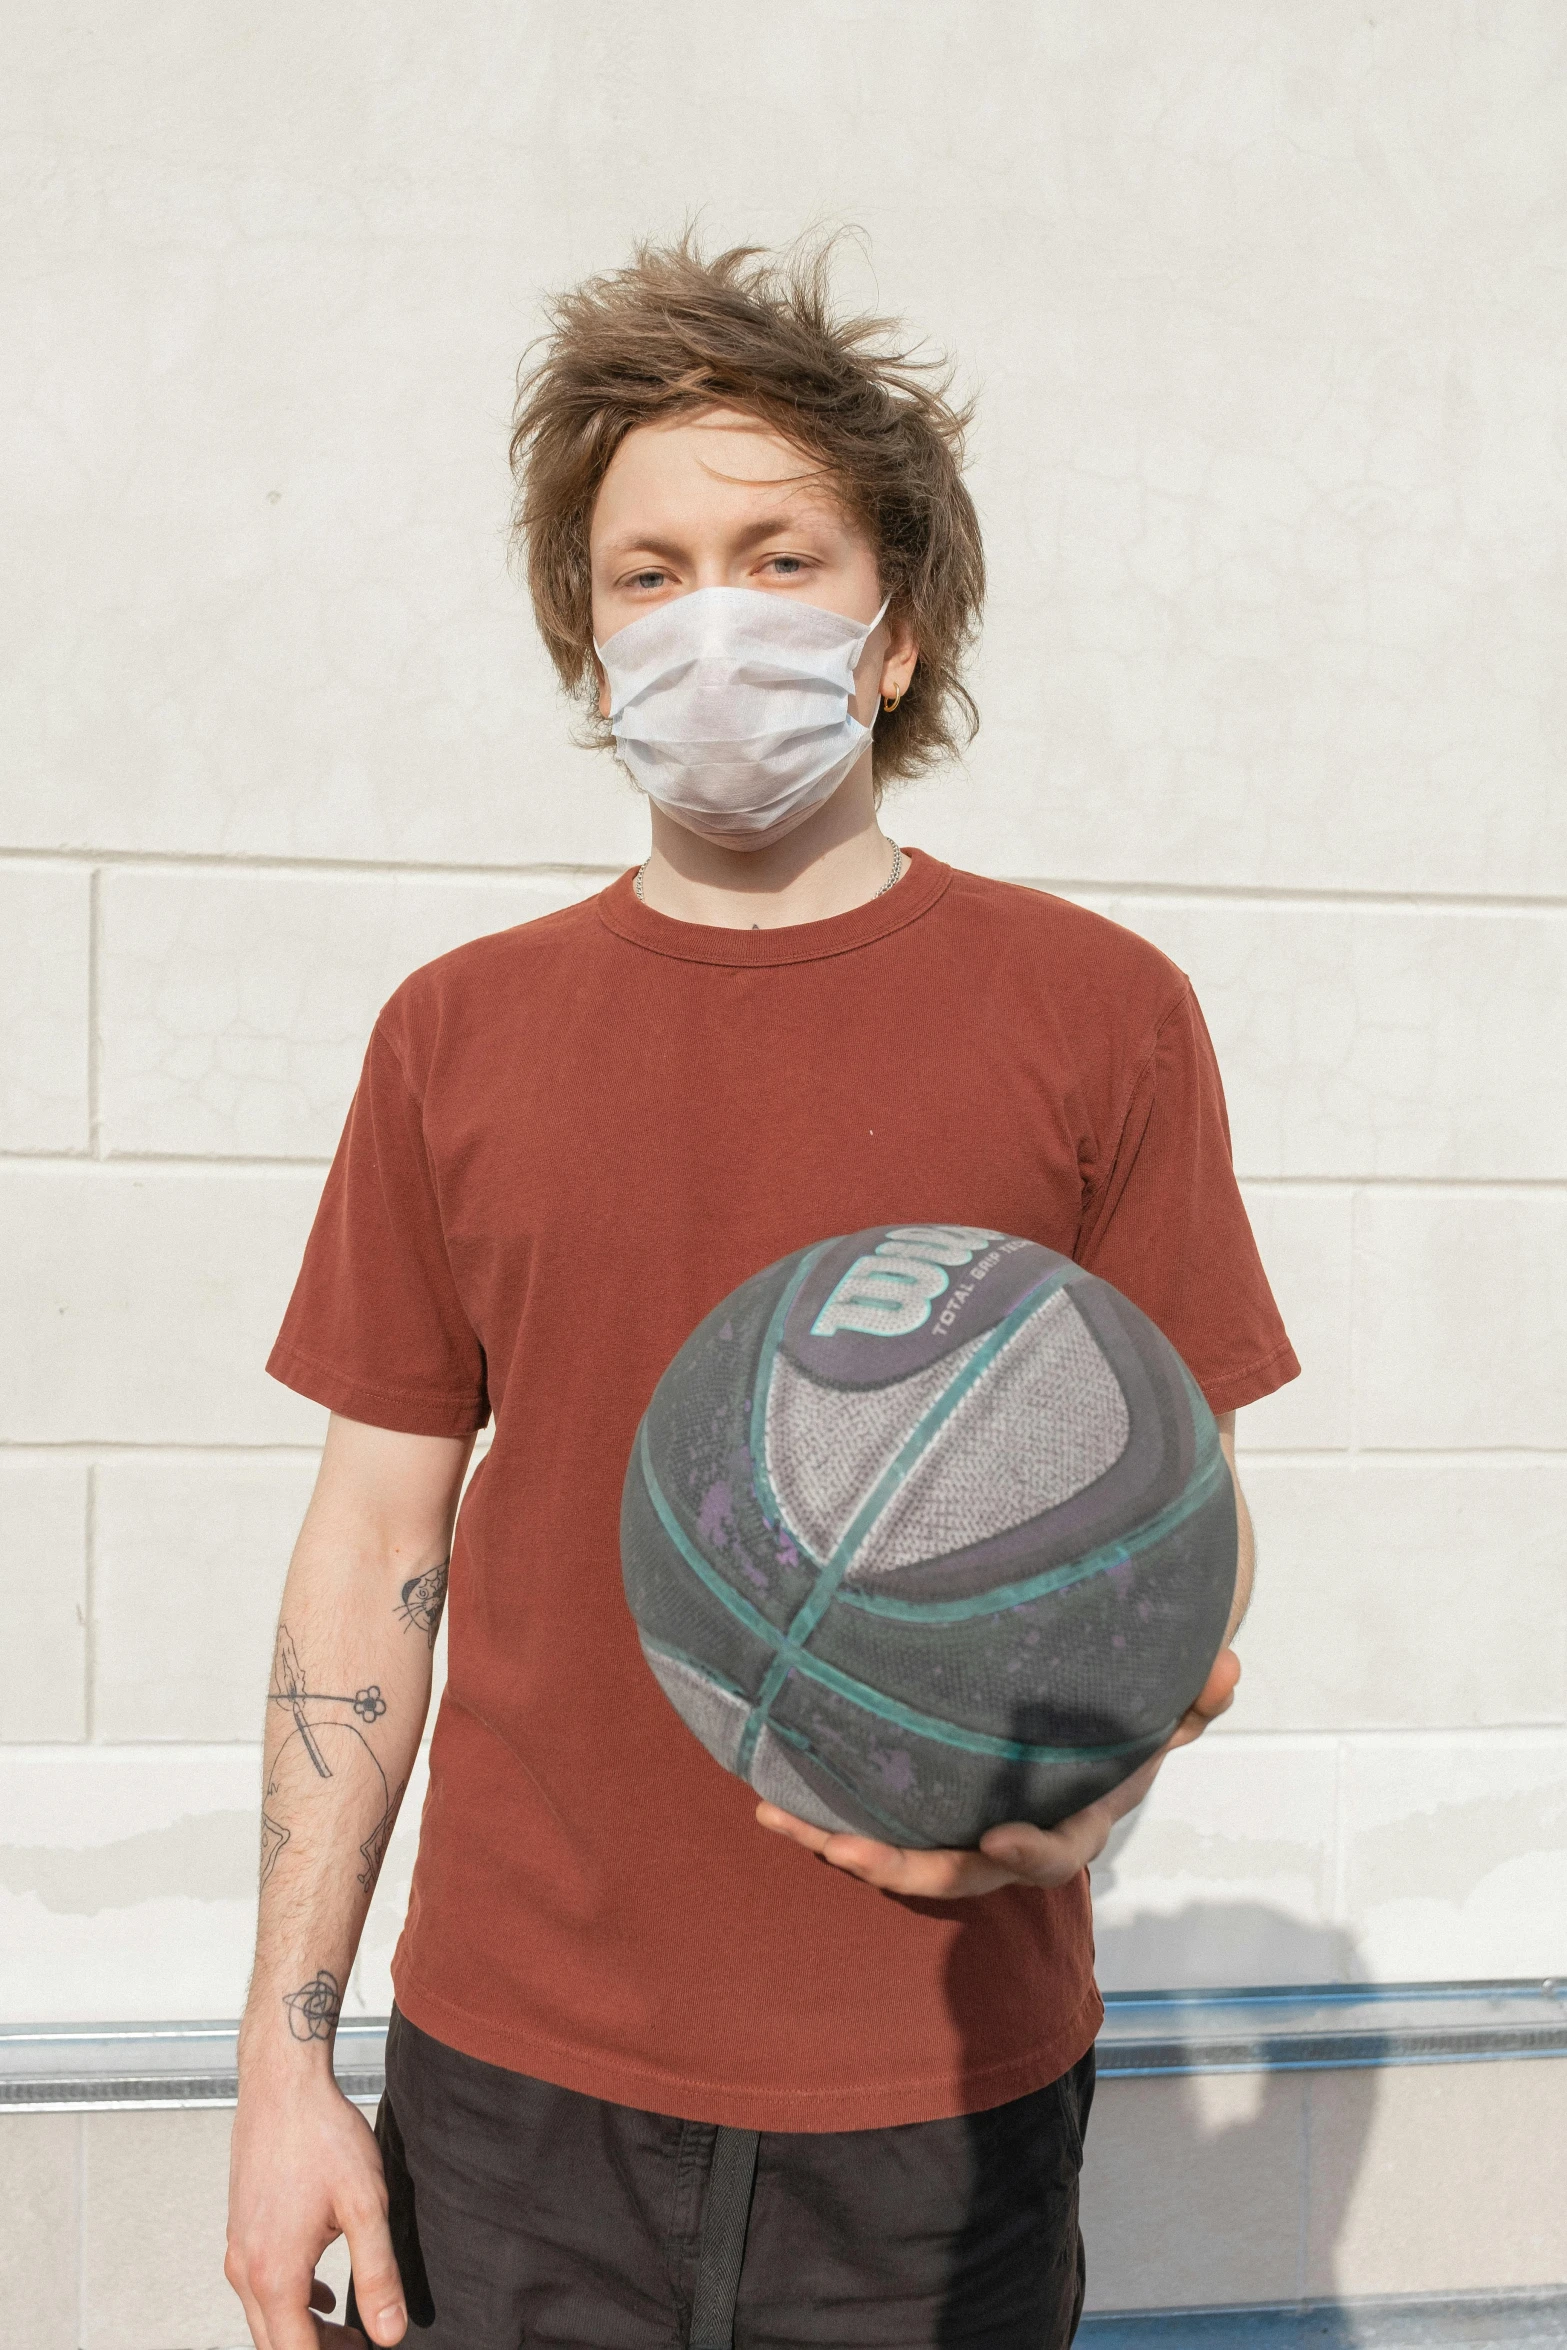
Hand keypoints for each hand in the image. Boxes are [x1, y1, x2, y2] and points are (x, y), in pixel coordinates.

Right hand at [226, 2070, 404, 2349]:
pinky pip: (260, 2288)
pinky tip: (325, 2292)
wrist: (282, 2084)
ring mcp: (238, 2249)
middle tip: (361, 2347)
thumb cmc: (322, 2135)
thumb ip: (378, 2273)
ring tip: (350, 2331)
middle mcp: (245, 2270)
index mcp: (274, 2274)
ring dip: (305, 2331)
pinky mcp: (241, 2230)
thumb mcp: (365, 2204)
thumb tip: (390, 2335)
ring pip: (266, 2317)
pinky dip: (292, 2302)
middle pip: (276, 2343)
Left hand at [756, 1647, 1240, 1899]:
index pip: (1052, 1851)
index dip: (1028, 1850)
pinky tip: (764, 1799)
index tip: (999, 1836)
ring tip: (784, 1821)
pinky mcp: (913, 1816)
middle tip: (852, 1849)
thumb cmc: (1116, 1725)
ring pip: (894, 1854)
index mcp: (1067, 1824)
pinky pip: (866, 1823)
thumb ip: (1194, 1698)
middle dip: (901, 1864)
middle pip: (954, 1870)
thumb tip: (1229, 1664)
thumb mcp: (1161, 1714)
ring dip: (838, 1842)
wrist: (1069, 1739)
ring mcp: (955, 1832)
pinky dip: (817, 1816)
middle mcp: (1005, 1840)